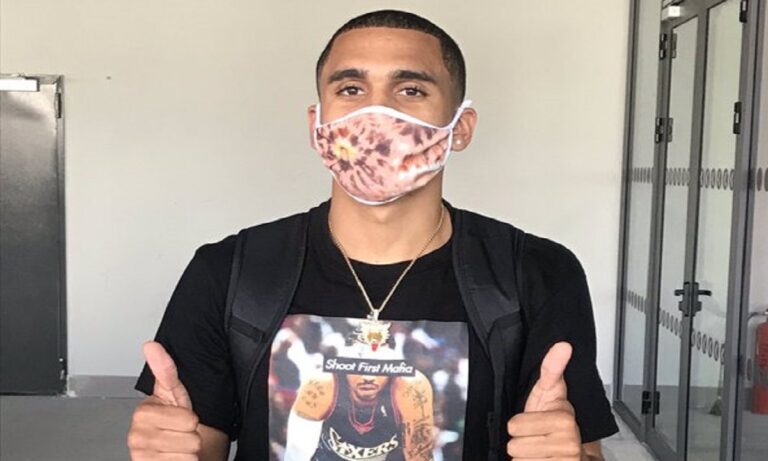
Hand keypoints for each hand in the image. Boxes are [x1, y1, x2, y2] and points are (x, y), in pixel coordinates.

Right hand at [127, 341, 201, 459]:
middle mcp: (136, 436)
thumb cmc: (174, 424)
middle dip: (191, 437)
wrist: (171, 453)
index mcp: (143, 413)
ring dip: (189, 454)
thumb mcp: (174, 394)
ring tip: (178, 448)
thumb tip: (151, 345)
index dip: (191, 419)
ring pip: (189, 455)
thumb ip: (165, 370)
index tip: (180, 418)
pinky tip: (174, 460)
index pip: (189, 419)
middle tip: (180, 434)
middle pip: (190, 438)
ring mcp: (140, 455)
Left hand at [506, 342, 582, 459]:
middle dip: (521, 442)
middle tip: (535, 437)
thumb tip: (562, 345)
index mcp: (564, 420)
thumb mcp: (549, 393)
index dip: (518, 424)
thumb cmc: (555, 423)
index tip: (534, 422)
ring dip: (524, 457)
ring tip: (537, 450)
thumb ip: (551, 369)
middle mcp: (569, 445)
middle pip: (514, 446)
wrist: (571, 453)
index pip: (514, 425)